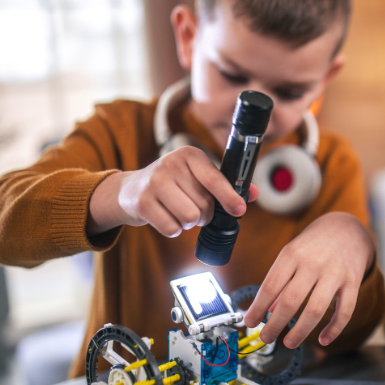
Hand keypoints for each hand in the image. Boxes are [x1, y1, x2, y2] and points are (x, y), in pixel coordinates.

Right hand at [87, 146, 257, 236]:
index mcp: (190, 155)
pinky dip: (173, 229)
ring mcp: (154, 182)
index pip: (214, 178)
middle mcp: (171, 164)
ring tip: (180, 211)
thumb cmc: (174, 183)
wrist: (131, 189)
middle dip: (204, 214)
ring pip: (189, 218)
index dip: (229, 197)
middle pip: (204, 205)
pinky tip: (166, 216)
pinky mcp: (142, 201)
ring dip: (189, 223)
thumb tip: (253, 194)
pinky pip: (172, 228)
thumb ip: (226, 185)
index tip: (239, 210)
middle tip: (193, 208)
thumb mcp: (198, 177)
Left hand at [243, 211, 374, 347]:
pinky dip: (334, 330)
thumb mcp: (292, 254)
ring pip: (315, 310)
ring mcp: (334, 273)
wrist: (348, 229)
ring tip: (288, 343)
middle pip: (290, 301)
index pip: (270, 286)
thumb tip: (268, 311)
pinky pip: (345, 311)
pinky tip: (324, 340)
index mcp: (292, 254)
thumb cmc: (313, 245)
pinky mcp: (353, 281)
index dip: (258, 308)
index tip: (250, 323)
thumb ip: (280, 281)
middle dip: (275, 325)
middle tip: (266, 338)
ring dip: (300, 332)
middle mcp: (313, 263)